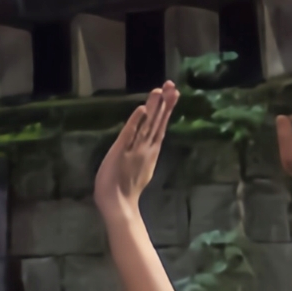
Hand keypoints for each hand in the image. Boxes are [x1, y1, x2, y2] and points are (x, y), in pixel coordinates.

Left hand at [94, 84, 177, 217]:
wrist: (118, 205)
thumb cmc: (124, 190)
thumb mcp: (139, 168)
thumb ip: (144, 155)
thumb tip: (151, 145)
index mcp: (150, 151)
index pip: (159, 125)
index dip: (166, 109)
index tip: (173, 92)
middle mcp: (146, 148)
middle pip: (157, 121)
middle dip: (165, 103)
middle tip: (173, 85)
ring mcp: (135, 150)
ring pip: (147, 124)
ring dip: (154, 107)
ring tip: (161, 90)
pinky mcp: (121, 152)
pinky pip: (129, 133)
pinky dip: (135, 121)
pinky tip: (142, 109)